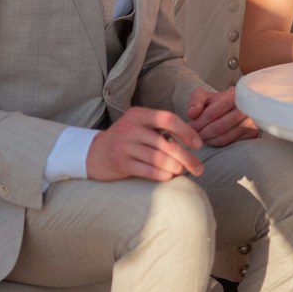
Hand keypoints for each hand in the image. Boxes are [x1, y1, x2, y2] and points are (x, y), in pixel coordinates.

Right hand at [86, 106, 204, 181]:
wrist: (93, 153)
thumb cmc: (125, 140)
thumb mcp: (138, 126)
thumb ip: (160, 129)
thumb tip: (192, 141)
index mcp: (138, 114)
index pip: (167, 119)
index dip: (186, 131)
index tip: (198, 145)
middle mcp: (130, 128)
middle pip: (166, 143)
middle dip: (187, 157)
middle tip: (199, 168)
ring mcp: (124, 146)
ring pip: (159, 158)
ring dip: (176, 168)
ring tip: (184, 172)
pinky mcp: (121, 163)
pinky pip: (148, 170)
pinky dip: (163, 175)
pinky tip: (170, 177)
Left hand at [186, 87, 257, 146]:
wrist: (237, 105)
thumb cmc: (218, 102)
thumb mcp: (205, 96)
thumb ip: (196, 101)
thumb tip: (191, 114)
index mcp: (234, 95)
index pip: (212, 113)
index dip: (198, 122)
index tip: (189, 127)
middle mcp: (246, 109)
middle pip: (218, 127)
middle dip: (202, 133)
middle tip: (192, 135)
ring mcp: (252, 122)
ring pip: (224, 137)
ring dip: (208, 140)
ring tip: (199, 138)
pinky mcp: (253, 134)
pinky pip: (231, 143)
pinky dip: (217, 144)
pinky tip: (210, 140)